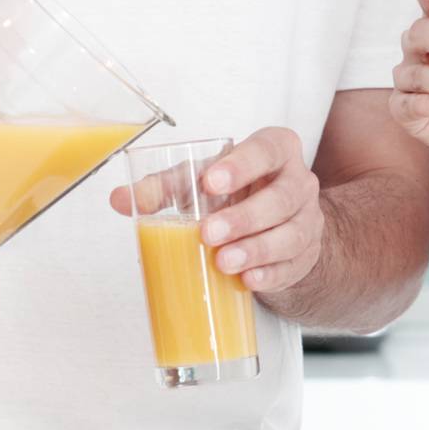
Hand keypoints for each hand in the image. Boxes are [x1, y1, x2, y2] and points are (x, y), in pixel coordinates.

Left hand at [108, 126, 322, 294]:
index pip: (267, 149)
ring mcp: (307, 220)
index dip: (242, 165)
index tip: (211, 181)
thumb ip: (163, 186)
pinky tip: (248, 280)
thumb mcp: (201, 181)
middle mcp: (298, 182)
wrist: (274, 222)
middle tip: (209, 233)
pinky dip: (270, 274)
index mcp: (275, 151)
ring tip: (224, 262)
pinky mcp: (305, 255)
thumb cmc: (235, 193)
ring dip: (256, 250)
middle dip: (245, 217)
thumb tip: (120, 199)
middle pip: (283, 196)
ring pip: (291, 234)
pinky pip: (293, 266)